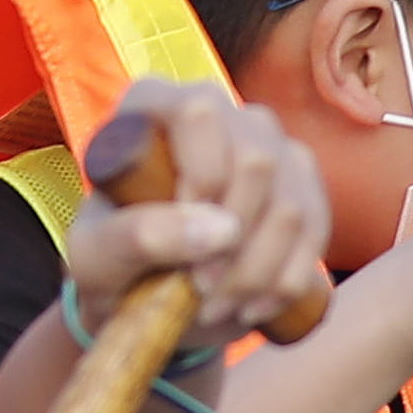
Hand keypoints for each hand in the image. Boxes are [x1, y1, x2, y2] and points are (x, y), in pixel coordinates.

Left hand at [59, 79, 334, 357]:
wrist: (142, 293)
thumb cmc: (108, 261)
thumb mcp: (97, 256)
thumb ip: (138, 236)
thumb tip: (219, 229)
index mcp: (154, 104)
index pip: (199, 115)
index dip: (201, 181)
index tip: (180, 243)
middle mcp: (217, 111)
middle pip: (257, 160)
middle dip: (233, 243)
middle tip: (198, 291)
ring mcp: (265, 143)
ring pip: (290, 204)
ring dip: (258, 272)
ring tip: (215, 306)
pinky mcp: (299, 184)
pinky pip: (315, 229)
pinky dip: (286, 280)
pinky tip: (250, 307)